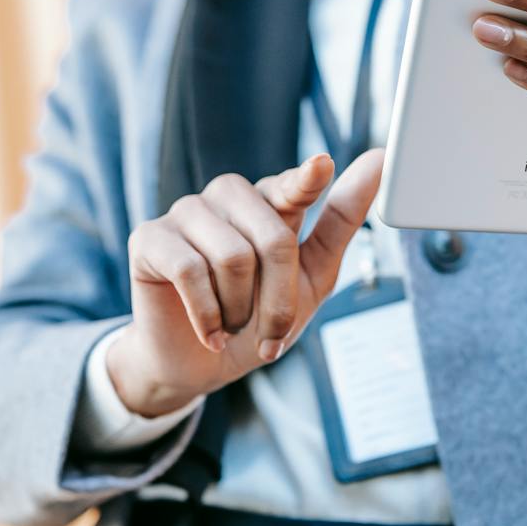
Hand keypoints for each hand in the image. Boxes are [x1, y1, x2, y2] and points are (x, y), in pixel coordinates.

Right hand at [108, 148, 385, 417]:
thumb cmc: (256, 318)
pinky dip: (207, 314)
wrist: (198, 366)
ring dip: (240, 310)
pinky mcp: (149, 237)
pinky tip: (209, 332)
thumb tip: (377, 159)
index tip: (322, 166)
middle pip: (271, 238)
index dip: (307, 180)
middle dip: (279, 299)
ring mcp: (186, 212)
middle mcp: (227, 197)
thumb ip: (340, 220)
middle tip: (270, 332)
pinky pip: (190, 270)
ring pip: (233, 256)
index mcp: (267, 201)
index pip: (293, 185)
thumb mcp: (312, 277)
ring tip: (231, 325)